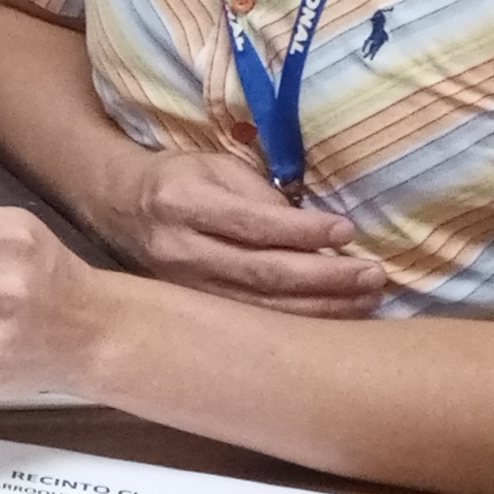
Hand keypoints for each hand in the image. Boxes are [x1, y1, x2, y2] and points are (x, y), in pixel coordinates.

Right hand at [99, 148, 386, 315]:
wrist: (119, 208)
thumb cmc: (181, 180)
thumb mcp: (216, 168)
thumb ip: (261, 196)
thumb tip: (315, 231)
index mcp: (184, 202)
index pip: (252, 224)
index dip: (303, 231)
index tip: (348, 232)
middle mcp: (179, 249)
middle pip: (261, 272)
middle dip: (324, 277)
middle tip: (373, 276)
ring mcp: (182, 287)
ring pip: (257, 308)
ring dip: (319, 307)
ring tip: (365, 300)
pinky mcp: (189, 310)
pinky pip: (247, 324)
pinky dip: (293, 324)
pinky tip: (331, 320)